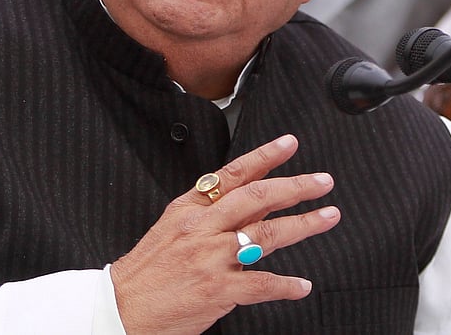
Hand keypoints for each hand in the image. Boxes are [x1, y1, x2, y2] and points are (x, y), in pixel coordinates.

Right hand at [108, 134, 340, 334]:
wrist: (122, 307)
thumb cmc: (147, 270)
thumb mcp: (172, 227)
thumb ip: (210, 213)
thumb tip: (252, 201)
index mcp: (189, 209)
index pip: (233, 175)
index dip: (265, 156)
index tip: (289, 144)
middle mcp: (202, 229)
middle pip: (257, 198)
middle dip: (295, 186)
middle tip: (322, 181)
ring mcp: (211, 259)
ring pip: (266, 235)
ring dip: (303, 225)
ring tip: (328, 216)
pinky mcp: (217, 290)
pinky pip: (261, 284)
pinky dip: (286, 285)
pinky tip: (302, 285)